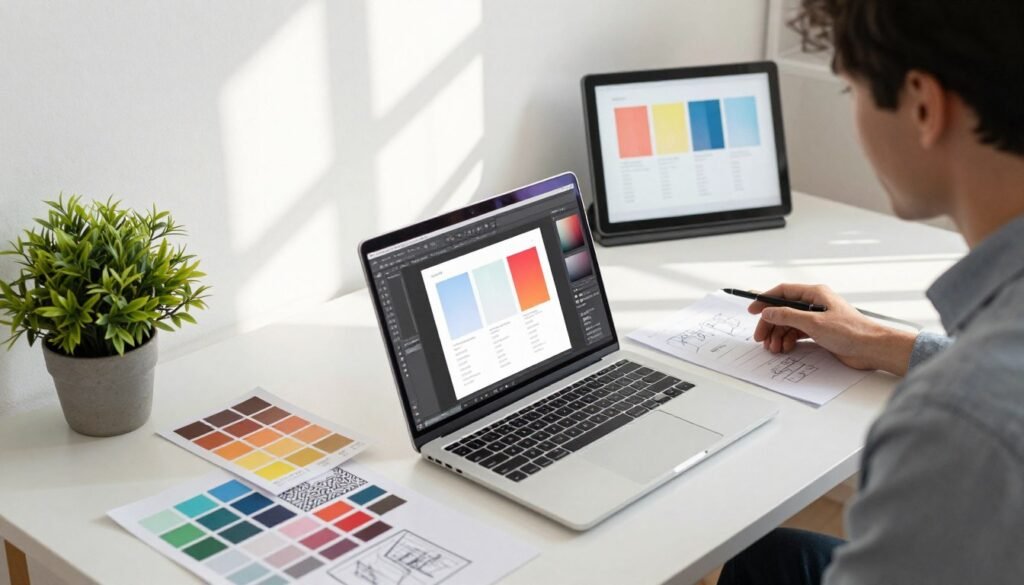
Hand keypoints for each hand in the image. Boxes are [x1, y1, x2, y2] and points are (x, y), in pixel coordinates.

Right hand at [748, 283, 916, 374]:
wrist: (872, 348)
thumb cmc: (851, 331)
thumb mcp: (814, 322)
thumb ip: (788, 316)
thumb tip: (768, 311)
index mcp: (815, 294)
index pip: (783, 292)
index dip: (765, 300)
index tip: (752, 310)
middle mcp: (815, 304)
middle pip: (783, 310)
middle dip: (770, 324)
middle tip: (761, 338)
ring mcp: (817, 319)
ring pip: (789, 324)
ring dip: (778, 335)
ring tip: (774, 348)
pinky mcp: (821, 333)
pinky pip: (797, 334)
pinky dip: (788, 341)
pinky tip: (785, 348)